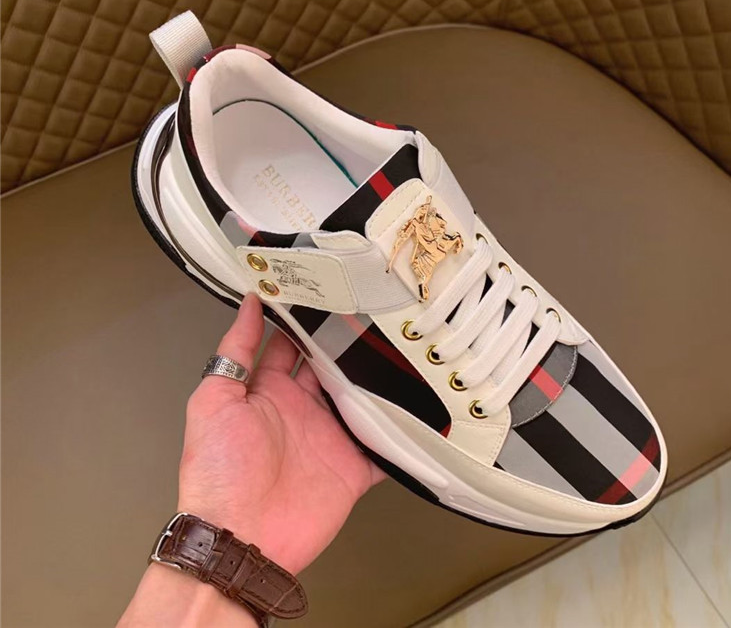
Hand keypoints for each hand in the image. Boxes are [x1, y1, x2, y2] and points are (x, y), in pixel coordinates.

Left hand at [177, 293, 385, 574]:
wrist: (241, 539)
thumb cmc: (219, 472)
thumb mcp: (213, 402)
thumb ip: (234, 351)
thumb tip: (248, 304)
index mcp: (268, 391)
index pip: (290, 345)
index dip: (305, 319)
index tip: (325, 290)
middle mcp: (301, 409)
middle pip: (331, 367)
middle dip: (348, 342)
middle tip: (373, 309)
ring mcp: (329, 437)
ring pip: (360, 398)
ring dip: (377, 379)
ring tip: (402, 347)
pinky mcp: (352, 467)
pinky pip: (382, 444)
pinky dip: (398, 431)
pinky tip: (417, 409)